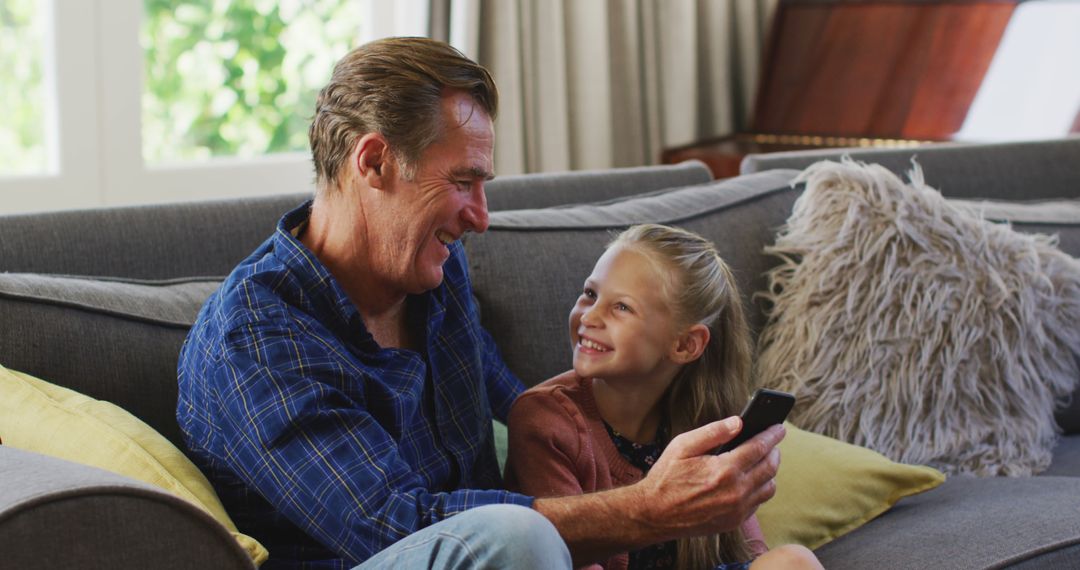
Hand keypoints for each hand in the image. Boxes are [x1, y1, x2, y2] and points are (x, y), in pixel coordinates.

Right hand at [631, 416, 783, 540]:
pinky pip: (758, 503)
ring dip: (770, 472)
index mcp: (724, 470)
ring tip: (763, 461)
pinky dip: (759, 489)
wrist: (654, 514)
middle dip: (774, 451)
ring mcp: (737, 510)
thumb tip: (738, 422)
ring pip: (769, 488)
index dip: (771, 435)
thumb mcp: (683, 446)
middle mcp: (736, 492)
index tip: (779, 427)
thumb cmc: (666, 477)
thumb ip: (712, 432)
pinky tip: (750, 480)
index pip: (759, 448)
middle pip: (769, 468)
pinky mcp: (734, 522)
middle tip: (772, 442)